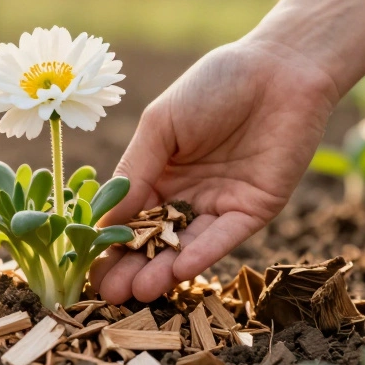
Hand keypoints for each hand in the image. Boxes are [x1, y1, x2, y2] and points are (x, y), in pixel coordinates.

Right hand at [89, 36, 340, 302]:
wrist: (279, 71)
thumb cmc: (212, 86)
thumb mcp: (159, 125)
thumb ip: (134, 171)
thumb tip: (105, 220)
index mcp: (156, 172)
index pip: (126, 215)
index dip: (106, 241)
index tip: (86, 267)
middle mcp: (185, 194)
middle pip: (153, 239)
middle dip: (130, 267)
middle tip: (107, 294)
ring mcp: (219, 204)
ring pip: (186, 246)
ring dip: (163, 270)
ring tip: (139, 292)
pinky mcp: (253, 210)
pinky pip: (223, 237)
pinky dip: (202, 254)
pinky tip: (180, 269)